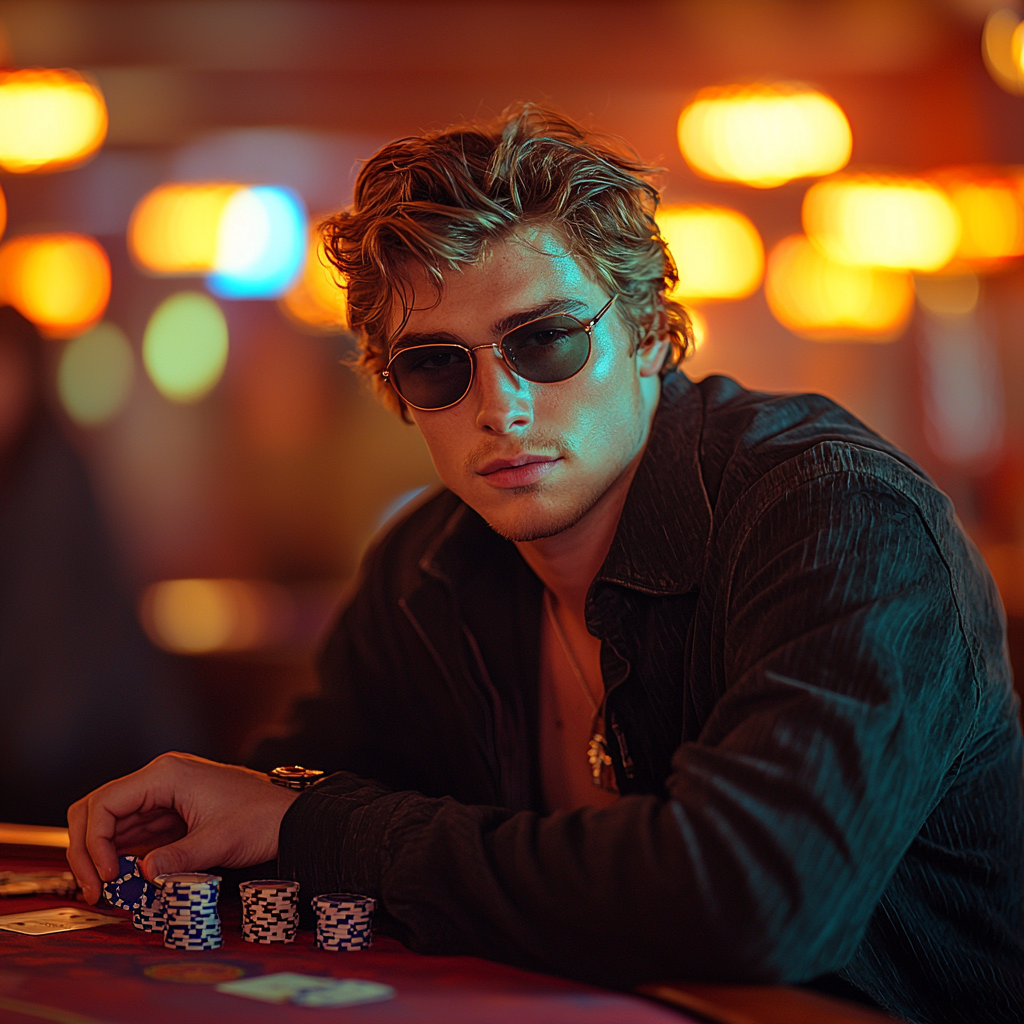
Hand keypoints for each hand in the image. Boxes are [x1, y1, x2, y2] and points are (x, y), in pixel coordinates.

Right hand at [66, 752, 299, 903]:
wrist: (291, 818)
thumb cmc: (262, 819)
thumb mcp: (221, 841)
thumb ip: (180, 858)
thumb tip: (142, 875)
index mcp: (167, 775)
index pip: (105, 803)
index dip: (94, 842)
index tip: (106, 877)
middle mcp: (160, 780)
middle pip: (98, 809)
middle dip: (87, 849)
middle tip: (94, 889)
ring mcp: (163, 797)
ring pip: (111, 823)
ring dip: (100, 855)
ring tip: (105, 892)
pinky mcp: (170, 815)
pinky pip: (131, 833)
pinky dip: (119, 855)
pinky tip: (122, 881)